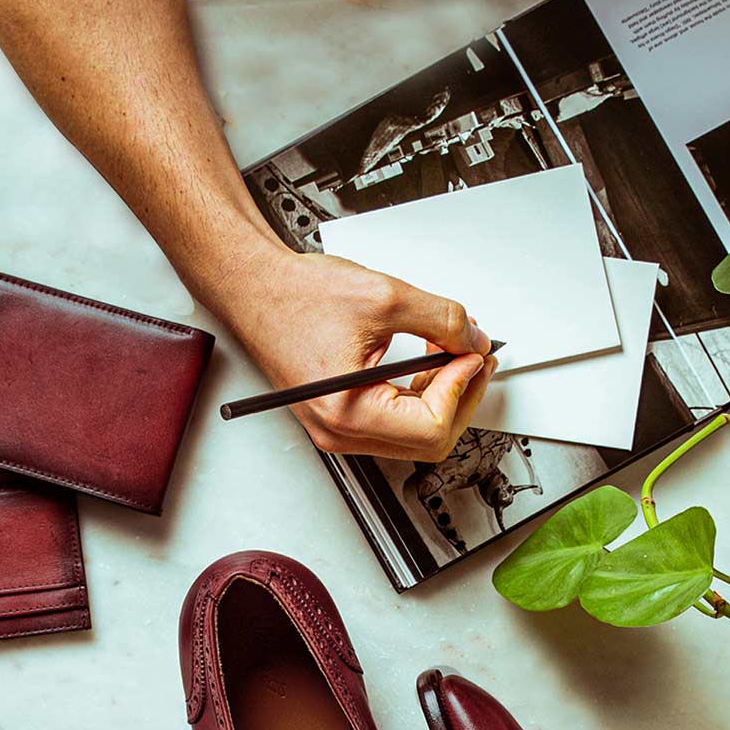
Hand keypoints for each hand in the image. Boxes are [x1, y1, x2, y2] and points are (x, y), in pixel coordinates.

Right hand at [210, 240, 495, 460]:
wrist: (254, 288)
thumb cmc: (294, 295)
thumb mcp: (384, 297)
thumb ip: (441, 319)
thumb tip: (472, 341)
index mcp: (347, 412)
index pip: (431, 427)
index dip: (462, 389)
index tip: (472, 356)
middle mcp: (339, 431)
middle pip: (428, 441)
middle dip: (460, 398)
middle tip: (475, 359)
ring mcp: (338, 428)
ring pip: (414, 436)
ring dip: (442, 398)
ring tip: (456, 356)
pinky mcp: (339, 416)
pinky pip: (394, 423)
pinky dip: (419, 396)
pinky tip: (428, 364)